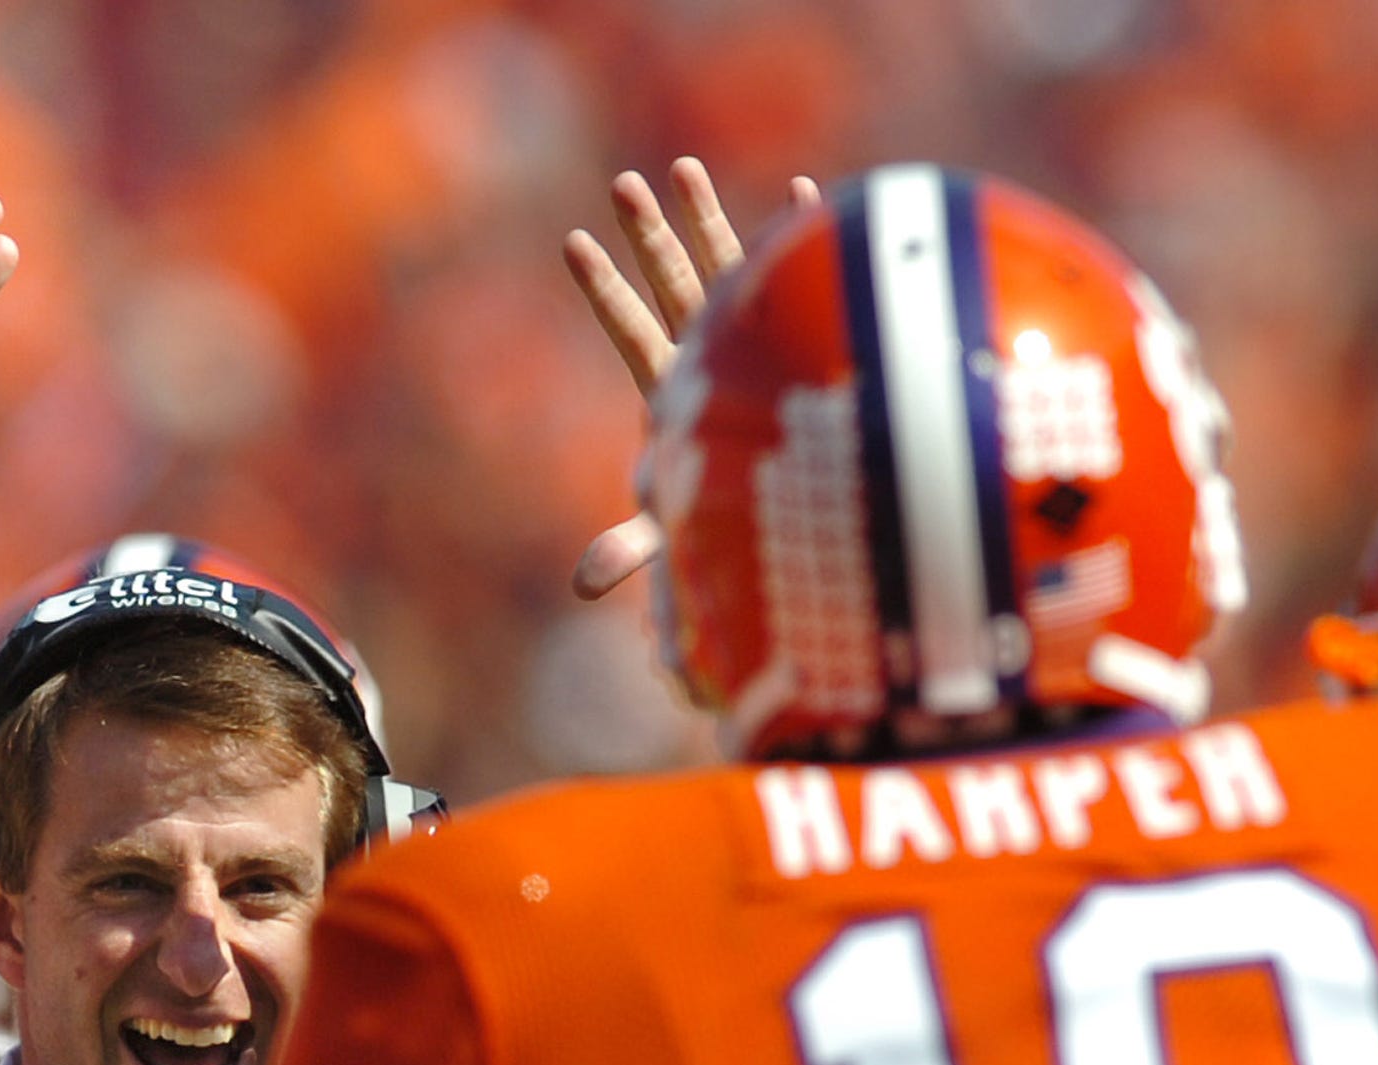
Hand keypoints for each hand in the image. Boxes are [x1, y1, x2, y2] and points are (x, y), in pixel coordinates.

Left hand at [560, 158, 820, 599]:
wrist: (803, 524)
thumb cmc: (737, 532)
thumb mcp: (681, 538)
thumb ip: (632, 551)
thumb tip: (582, 586)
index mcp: (677, 395)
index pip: (631, 333)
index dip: (605, 291)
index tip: (574, 243)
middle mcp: (709, 359)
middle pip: (670, 286)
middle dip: (650, 236)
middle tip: (622, 183)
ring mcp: (755, 345)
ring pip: (727, 270)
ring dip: (708, 219)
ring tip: (682, 166)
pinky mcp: (802, 340)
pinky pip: (799, 283)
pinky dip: (799, 241)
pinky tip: (800, 195)